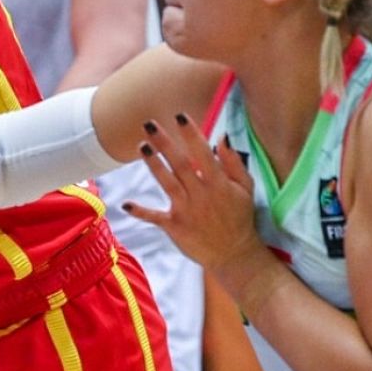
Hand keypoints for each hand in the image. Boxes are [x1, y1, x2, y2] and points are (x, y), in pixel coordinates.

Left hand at [123, 114, 262, 271]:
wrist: (234, 254)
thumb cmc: (240, 217)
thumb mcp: (245, 189)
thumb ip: (234, 163)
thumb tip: (222, 138)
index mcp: (219, 183)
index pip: (203, 154)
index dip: (191, 134)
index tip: (179, 116)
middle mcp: (201, 194)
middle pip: (180, 164)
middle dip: (164, 143)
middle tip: (149, 124)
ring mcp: (187, 210)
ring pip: (167, 183)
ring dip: (153, 164)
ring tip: (142, 146)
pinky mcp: (175, 226)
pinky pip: (155, 217)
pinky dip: (141, 212)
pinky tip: (126, 204)